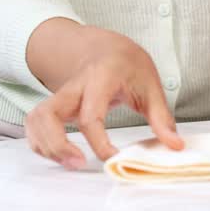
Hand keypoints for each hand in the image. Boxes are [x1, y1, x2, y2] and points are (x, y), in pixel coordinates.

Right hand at [25, 30, 183, 169]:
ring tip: (71, 163)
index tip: (114, 159)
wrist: (105, 46)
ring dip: (46, 146)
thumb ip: (161, 118)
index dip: (99, 142)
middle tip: (79, 164)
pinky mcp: (53, 105)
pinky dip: (40, 143)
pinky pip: (34, 125)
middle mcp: (73, 86)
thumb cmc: (129, 65)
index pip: (91, 115)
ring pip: (35, 120)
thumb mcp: (151, 85)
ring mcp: (59, 95)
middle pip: (48, 115)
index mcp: (100, 78)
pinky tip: (61, 155)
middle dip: (57, 144)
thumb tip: (174, 146)